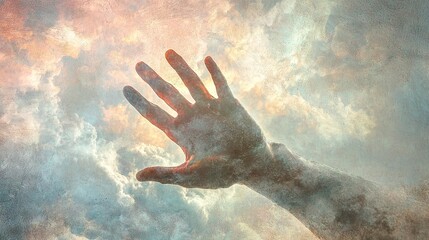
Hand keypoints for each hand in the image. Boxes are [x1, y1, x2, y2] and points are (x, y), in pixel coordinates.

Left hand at [123, 49, 271, 187]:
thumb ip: (165, 174)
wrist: (251, 166)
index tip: (125, 88)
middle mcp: (192, 117)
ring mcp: (210, 109)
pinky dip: (214, 72)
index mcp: (180, 133)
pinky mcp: (230, 105)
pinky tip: (207, 59)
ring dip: (181, 68)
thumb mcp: (190, 176)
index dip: (139, 101)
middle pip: (168, 94)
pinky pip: (221, 84)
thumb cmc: (221, 174)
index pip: (154, 114)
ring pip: (192, 83)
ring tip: (168, 52)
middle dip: (153, 79)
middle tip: (138, 65)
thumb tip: (137, 177)